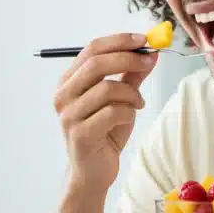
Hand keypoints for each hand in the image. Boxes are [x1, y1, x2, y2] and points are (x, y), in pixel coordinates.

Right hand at [53, 32, 158, 192]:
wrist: (92, 172)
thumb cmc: (104, 133)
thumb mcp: (120, 99)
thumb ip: (131, 76)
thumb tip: (150, 54)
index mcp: (69, 81)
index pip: (91, 49)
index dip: (119, 41)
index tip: (145, 39)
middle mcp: (63, 96)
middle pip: (96, 63)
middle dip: (128, 58)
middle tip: (150, 60)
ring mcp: (69, 115)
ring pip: (106, 88)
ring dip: (131, 93)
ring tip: (138, 103)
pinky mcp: (81, 134)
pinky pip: (112, 112)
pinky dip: (128, 111)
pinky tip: (130, 117)